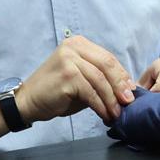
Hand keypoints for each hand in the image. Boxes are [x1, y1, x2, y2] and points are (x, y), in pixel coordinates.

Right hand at [16, 35, 135, 124]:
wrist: (27, 101)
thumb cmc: (56, 92)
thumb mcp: (81, 79)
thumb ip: (100, 78)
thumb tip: (127, 88)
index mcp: (79, 44)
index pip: (108, 58)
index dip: (122, 75)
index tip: (131, 90)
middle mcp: (74, 47)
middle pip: (107, 65)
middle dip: (120, 85)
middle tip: (128, 102)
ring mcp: (69, 60)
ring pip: (100, 80)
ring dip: (111, 99)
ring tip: (116, 113)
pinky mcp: (67, 76)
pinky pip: (91, 93)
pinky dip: (101, 105)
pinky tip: (105, 115)